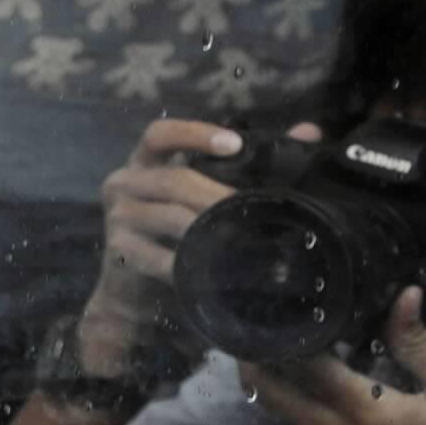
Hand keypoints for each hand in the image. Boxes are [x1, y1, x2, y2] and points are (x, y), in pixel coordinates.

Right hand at [79, 118, 314, 367]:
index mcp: (145, 163)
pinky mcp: (119, 252)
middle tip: (254, 208)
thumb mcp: (204, 195)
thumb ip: (251, 165)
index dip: (193, 134)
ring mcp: (118, 218)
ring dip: (210, 228)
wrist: (133, 291)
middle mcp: (125, 184)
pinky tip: (213, 271)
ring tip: (242, 239)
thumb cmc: (174, 235)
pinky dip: (189, 263)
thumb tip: (307, 132)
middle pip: (173, 178)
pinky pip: (159, 256)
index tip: (234, 144)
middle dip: (217, 194)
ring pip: (170, 216)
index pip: (160, 134)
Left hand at [244, 288, 425, 424]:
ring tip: (280, 327)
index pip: (298, 364)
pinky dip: (285, 387)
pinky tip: (301, 360)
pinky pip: (291, 413)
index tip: (275, 296)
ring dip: (266, 368)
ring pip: (272, 402)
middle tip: (266, 308)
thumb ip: (421, 344)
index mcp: (361, 412)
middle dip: (256, 348)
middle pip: (264, 386)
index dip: (280, 330)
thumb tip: (403, 295)